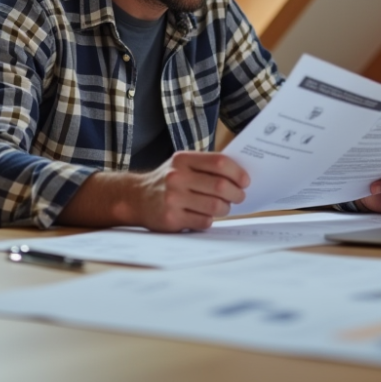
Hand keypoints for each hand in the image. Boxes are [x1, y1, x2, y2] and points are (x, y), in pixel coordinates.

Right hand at [131, 151, 248, 231]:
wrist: (135, 198)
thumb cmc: (167, 180)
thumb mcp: (181, 165)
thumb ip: (205, 166)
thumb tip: (239, 176)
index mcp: (182, 159)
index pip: (219, 162)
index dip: (237, 172)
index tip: (245, 181)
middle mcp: (176, 177)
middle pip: (220, 186)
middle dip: (236, 193)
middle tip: (239, 196)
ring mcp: (173, 198)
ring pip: (216, 206)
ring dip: (226, 208)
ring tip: (224, 207)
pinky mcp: (171, 218)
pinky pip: (204, 221)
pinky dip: (210, 219)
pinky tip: (205, 215)